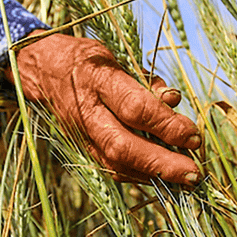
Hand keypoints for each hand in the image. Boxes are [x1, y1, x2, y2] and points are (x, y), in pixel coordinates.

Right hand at [10, 30, 201, 183]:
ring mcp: (80, 133)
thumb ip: (147, 80)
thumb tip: (174, 101)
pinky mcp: (80, 147)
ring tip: (183, 180)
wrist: (43, 71)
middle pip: (124, 146)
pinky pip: (110, 168)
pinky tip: (161, 176)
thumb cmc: (90, 60)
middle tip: (194, 173)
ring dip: (152, 176)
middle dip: (162, 164)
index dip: (167, 125)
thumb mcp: (119, 56)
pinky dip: (137, 175)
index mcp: (97, 79)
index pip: (135, 107)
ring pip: (115, 164)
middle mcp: (86, 110)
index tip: (194, 136)